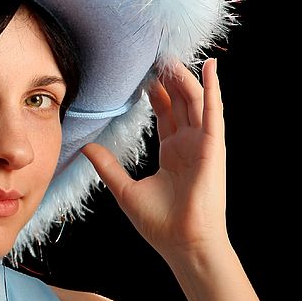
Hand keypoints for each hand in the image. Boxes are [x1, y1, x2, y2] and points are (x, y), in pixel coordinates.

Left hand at [81, 59, 227, 263]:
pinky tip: (210, 67)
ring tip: (172, 56)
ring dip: (185, 78)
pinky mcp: (213, 148)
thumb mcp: (125, 189)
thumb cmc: (160, 224)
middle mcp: (190, 145)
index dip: (156, 93)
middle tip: (155, 56)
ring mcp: (203, 145)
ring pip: (195, 102)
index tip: (143, 74)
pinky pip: (214, 113)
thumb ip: (107, 166)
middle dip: (169, 79)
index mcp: (173, 154)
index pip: (165, 114)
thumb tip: (87, 147)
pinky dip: (213, 89)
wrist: (183, 244)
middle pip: (180, 102)